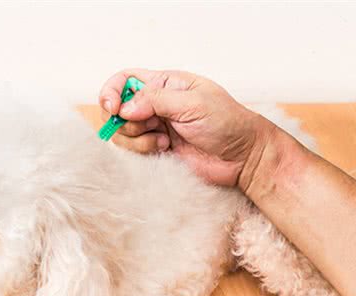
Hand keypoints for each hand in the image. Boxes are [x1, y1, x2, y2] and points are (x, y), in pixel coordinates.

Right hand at [99, 69, 275, 186]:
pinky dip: (143, 150)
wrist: (242, 156)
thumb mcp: (193, 103)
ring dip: (137, 137)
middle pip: (118, 107)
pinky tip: (165, 148)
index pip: (126, 79)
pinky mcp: (157, 148)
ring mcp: (156, 126)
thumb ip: (156, 101)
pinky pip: (134, 149)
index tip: (113, 108)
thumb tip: (124, 107)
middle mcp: (156, 103)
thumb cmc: (227, 123)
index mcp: (165, 84)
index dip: (112, 91)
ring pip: (123, 131)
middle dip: (126, 119)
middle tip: (149, 125)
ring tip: (163, 139)